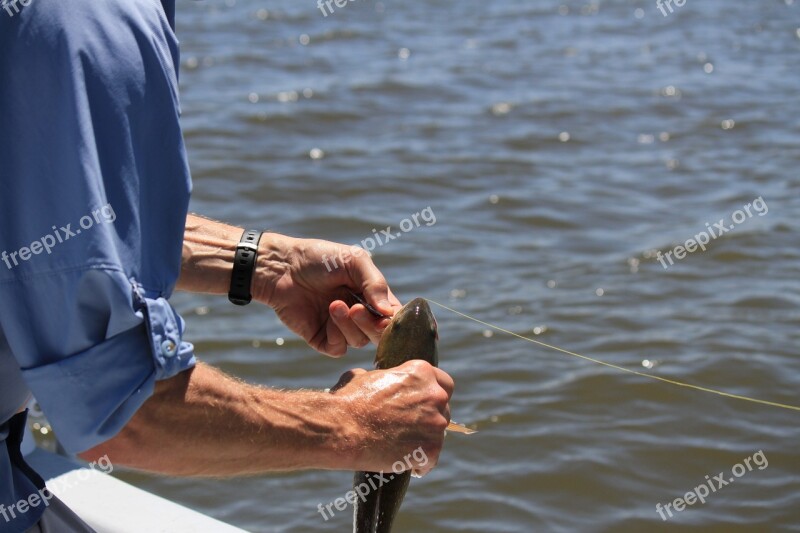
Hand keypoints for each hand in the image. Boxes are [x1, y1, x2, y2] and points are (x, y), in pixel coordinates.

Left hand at [253, 233, 402, 355]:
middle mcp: (359, 314)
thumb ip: (375, 283)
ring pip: (360, 342)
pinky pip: (339, 349)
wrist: (281, 267)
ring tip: (333, 304)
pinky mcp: (322, 339)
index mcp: (372, 295)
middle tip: (356, 308)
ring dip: (348, 325)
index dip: (393, 321)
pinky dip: (336, 335)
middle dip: (371, 325)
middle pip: (379, 335)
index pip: (393, 316)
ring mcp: (340, 327)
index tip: (386, 317)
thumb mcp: (354, 260)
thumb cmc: (319, 258)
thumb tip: (390, 314)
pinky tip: (326, 315)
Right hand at [329, 360, 453, 475]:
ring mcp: (435, 424)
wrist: (342, 429)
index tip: (424, 405)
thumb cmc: (348, 401)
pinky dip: (419, 464)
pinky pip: (430, 460)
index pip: (444, 383)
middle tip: (411, 429)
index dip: (432, 395)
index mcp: (421, 373)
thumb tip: (370, 378)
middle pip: (443, 410)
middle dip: (429, 419)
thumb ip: (379, 378)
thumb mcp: (363, 377)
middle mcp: (435, 395)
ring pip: (438, 435)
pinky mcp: (431, 449)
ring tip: (404, 449)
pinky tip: (406, 466)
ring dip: (424, 441)